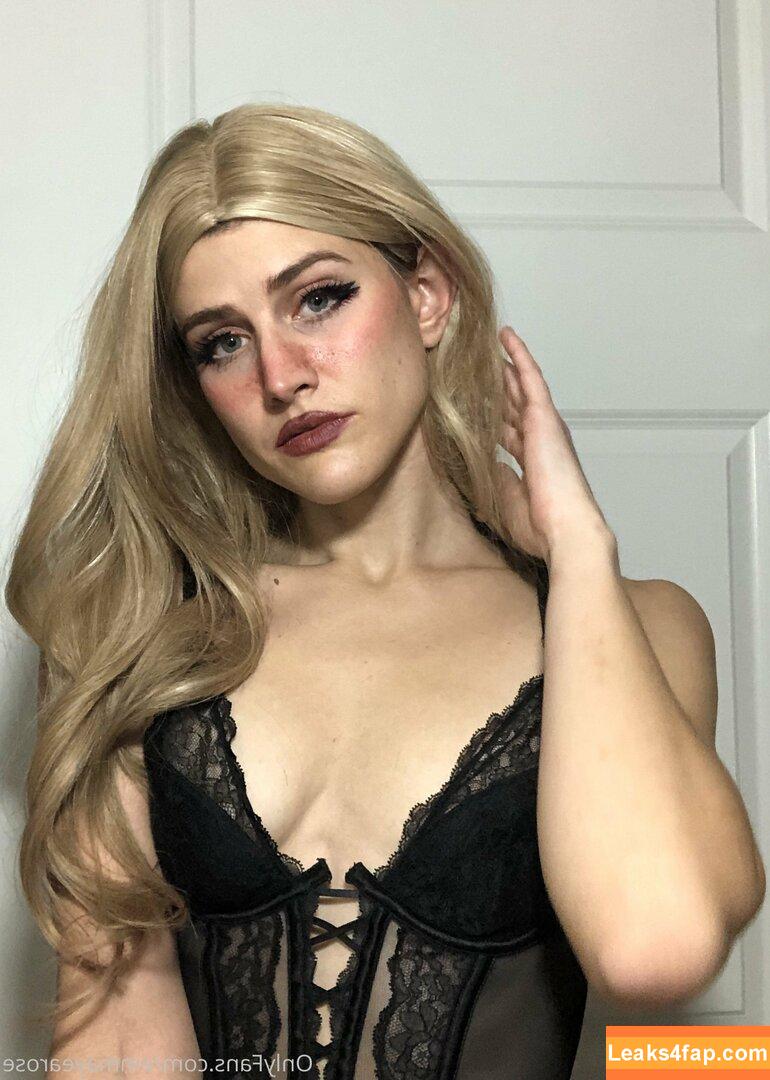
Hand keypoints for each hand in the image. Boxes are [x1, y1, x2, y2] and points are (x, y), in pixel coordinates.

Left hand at [495, 326, 614, 563]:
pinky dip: (518, 355)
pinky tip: (506, 336)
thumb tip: (487, 465)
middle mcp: (540, 439)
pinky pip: (530, 377)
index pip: (509, 432)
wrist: (565, 529)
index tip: (477, 405)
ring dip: (506, 363)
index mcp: (533, 461)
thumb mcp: (507, 502)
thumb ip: (497, 481)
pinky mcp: (545, 416)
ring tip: (491, 340)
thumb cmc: (542, 526)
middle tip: (479, 363)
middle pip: (514, 404)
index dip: (494, 417)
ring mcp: (544, 426)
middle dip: (498, 386)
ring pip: (521, 385)